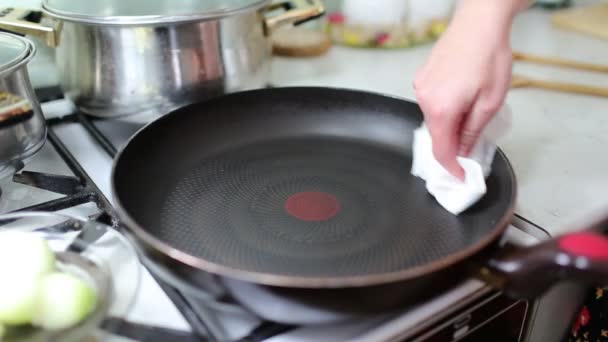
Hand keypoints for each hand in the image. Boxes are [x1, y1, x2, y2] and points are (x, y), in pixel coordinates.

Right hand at [414, 0, 519, 179]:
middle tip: (474, 143)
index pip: (441, 151)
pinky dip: (444, 107)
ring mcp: (420, 87)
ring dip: (450, 123)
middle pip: (436, 135)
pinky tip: (461, 94)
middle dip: (454, 144)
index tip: (462, 178)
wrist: (479, 23)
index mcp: (441, 110)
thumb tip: (463, 152)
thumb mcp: (490, 101)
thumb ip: (473, 131)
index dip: (451, 168)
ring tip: (472, 108)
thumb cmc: (489, 58)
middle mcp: (424, 100)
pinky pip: (431, 102)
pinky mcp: (422, 77)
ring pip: (434, 118)